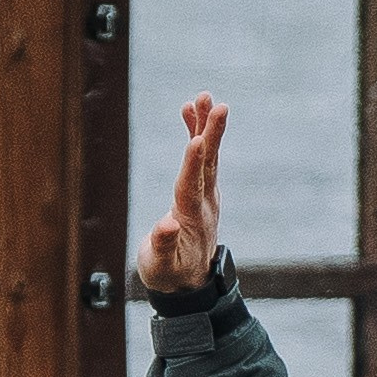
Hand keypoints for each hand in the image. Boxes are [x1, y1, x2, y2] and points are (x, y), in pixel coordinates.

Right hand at [140, 93, 226, 297]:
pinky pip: (201, 157)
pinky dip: (197, 133)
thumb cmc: (168, 273)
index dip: (194, 164)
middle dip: (211, 134)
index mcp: (191, 219)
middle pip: (208, 164)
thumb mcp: (160, 267)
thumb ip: (162, 247)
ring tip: (203, 97)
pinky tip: (190, 110)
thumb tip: (164, 226)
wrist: (187, 279)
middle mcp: (204, 201)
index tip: (197, 139)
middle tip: (216, 105)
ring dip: (205, 126)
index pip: (192, 187)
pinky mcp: (201, 188)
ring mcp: (206, 193)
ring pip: (208, 156)